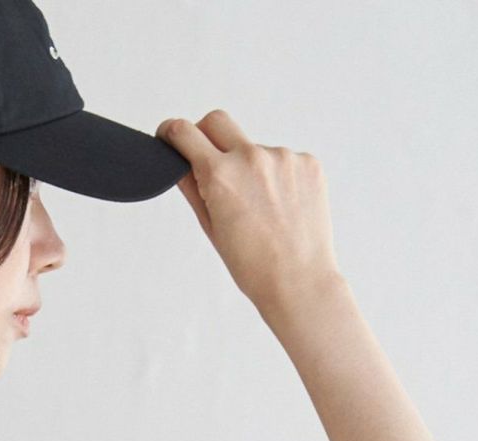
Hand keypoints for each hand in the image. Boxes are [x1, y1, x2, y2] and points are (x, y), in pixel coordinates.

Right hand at [154, 109, 342, 311]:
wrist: (298, 281)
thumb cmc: (252, 265)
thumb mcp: (211, 228)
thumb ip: (193, 187)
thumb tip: (181, 163)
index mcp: (220, 175)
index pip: (185, 132)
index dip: (171, 132)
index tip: (170, 136)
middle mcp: (251, 157)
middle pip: (217, 121)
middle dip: (205, 134)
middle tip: (208, 161)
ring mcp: (283, 157)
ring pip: (253, 148)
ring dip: (248, 166)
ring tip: (258, 208)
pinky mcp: (307, 162)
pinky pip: (282, 160)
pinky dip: (276, 177)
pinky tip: (280, 207)